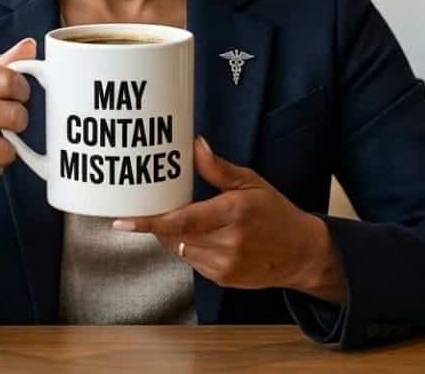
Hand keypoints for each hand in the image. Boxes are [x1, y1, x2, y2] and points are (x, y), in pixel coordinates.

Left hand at [112, 136, 347, 302]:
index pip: (181, 220)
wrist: (302, 253)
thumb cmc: (275, 212)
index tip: (122, 222)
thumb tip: (194, 146)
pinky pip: (192, 261)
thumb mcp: (251, 183)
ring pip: (180, 249)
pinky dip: (188, 246)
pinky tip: (200, 235)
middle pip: (175, 235)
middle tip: (147, 207)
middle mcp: (227, 242)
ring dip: (172, 234)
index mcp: (233, 213)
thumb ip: (218, 168)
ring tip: (180, 217)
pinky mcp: (223, 279)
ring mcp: (224, 264)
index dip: (149, 222)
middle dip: (158, 223)